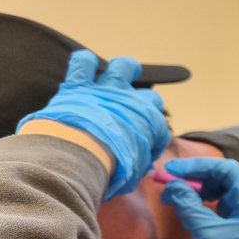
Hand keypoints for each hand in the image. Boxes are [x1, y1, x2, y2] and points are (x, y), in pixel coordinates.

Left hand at [16, 50, 169, 200]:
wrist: (79, 156)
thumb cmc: (109, 169)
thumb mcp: (132, 174)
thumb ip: (138, 165)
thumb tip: (140, 166)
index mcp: (150, 123)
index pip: (159, 127)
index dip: (153, 138)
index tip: (144, 150)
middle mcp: (133, 102)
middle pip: (150, 97)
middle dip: (145, 106)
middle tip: (134, 117)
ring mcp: (106, 90)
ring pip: (123, 66)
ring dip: (124, 69)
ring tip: (120, 73)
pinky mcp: (79, 86)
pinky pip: (83, 64)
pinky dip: (84, 64)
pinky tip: (85, 67)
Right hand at [160, 158, 238, 238]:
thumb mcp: (206, 233)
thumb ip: (189, 206)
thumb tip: (173, 185)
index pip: (226, 169)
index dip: (199, 166)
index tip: (174, 169)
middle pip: (224, 174)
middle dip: (196, 175)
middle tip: (171, 178)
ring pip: (221, 184)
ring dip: (199, 185)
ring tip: (178, 194)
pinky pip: (222, 196)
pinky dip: (204, 196)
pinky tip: (191, 202)